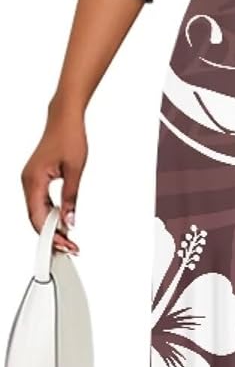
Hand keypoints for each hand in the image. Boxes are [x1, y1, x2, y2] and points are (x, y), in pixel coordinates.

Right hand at [20, 95, 87, 253]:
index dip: (50, 236)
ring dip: (51, 226)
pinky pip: (40, 202)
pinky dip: (49, 214)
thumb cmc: (68, 137)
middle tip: (70, 247)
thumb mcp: (74, 171)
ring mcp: (30, 180)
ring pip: (37, 211)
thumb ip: (71, 198)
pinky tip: (61, 223)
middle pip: (35, 218)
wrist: (65, 119)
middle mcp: (27, 181)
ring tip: (67, 239)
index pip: (37, 217)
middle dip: (51, 235)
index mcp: (33, 180)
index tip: (64, 246)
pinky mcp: (36, 178)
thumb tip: (70, 220)